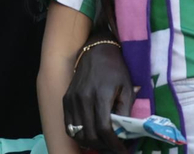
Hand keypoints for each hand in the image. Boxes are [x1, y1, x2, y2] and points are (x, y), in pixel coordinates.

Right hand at [64, 38, 133, 152]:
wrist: (96, 50)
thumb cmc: (116, 69)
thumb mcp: (127, 88)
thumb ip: (125, 112)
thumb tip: (124, 134)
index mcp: (100, 96)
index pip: (104, 129)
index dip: (113, 145)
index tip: (122, 151)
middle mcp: (83, 99)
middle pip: (90, 135)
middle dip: (103, 147)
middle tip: (114, 148)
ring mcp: (72, 100)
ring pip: (78, 133)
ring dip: (91, 144)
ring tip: (103, 144)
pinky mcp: (66, 100)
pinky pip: (69, 126)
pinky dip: (79, 135)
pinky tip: (90, 136)